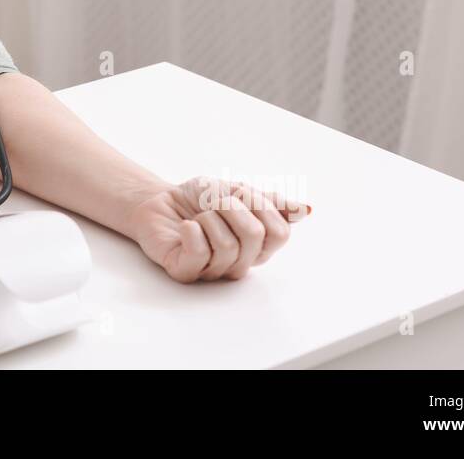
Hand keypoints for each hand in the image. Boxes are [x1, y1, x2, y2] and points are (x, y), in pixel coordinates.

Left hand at [126, 176, 310, 282]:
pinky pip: (200, 254)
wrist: (158, 200)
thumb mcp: (237, 191)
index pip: (279, 234)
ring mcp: (213, 270)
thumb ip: (270, 202)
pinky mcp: (186, 271)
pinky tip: (186, 225)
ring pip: (228, 246)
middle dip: (232, 206)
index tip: (240, 192)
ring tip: (198, 215)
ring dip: (209, 217)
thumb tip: (306, 210)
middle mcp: (239, 262)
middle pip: (255, 237)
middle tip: (214, 200)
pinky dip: (193, 232)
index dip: (260, 206)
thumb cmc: (198, 199)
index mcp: (257, 245)